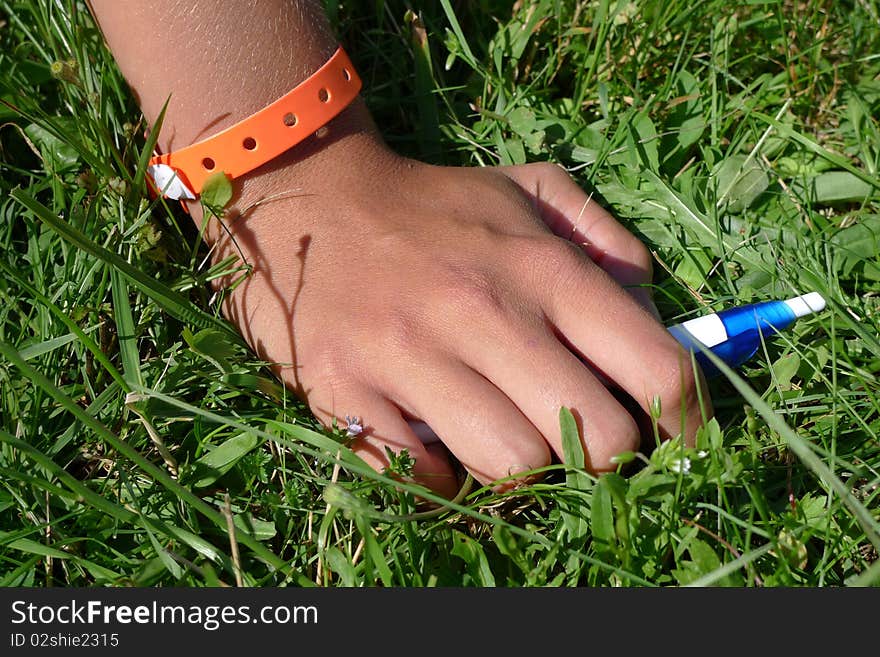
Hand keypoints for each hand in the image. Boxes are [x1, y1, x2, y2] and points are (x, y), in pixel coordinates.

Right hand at [205, 107, 710, 496]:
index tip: (677, 443)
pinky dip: (440, 471)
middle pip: (597, 439)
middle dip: (601, 454)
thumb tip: (650, 305)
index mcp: (542, 269)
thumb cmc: (431, 207)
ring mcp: (410, 355)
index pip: (655, 371)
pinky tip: (434, 435)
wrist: (310, 200)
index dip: (686, 424)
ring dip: (518, 465)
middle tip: (575, 435)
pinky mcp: (347, 390)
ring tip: (498, 430)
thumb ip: (604, 234)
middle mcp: (484, 313)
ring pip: (512, 466)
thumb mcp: (528, 189)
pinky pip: (424, 474)